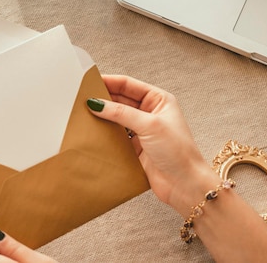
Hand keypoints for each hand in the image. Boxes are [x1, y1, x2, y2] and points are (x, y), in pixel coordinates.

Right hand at [86, 75, 220, 216]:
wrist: (184, 185)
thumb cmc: (178, 152)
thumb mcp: (149, 125)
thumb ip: (121, 112)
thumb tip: (97, 103)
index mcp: (159, 100)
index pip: (128, 84)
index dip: (109, 81)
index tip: (90, 82)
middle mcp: (150, 112)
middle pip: (120, 99)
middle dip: (103, 98)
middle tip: (82, 97)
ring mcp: (141, 130)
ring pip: (116, 117)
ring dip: (102, 115)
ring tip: (84, 113)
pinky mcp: (134, 146)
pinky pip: (115, 134)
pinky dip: (104, 132)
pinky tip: (93, 130)